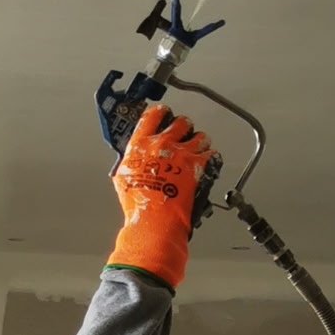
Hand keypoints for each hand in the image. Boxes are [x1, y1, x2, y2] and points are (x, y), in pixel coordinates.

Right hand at [106, 102, 214, 289]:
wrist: (154, 221)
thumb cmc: (138, 205)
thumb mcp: (123, 178)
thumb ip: (131, 161)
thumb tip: (133, 157)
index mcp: (141, 144)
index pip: (153, 115)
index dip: (161, 112)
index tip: (164, 114)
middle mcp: (162, 144)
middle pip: (181, 121)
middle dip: (184, 128)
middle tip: (183, 136)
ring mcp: (182, 154)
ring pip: (201, 135)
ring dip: (200, 142)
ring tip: (197, 150)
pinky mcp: (198, 166)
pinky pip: (212, 154)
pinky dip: (211, 158)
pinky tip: (207, 164)